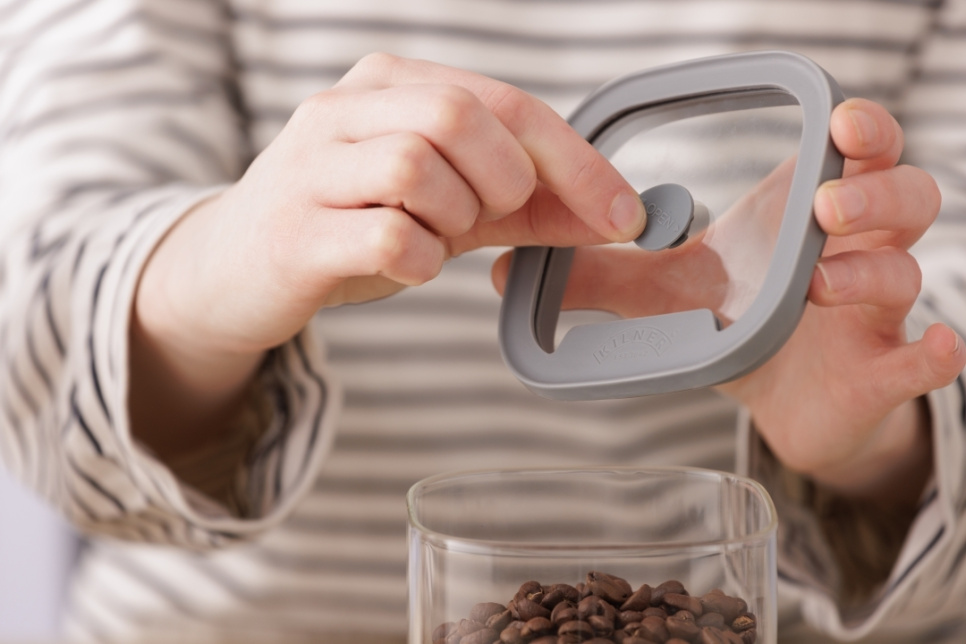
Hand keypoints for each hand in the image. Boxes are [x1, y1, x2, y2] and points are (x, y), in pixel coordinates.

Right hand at [130, 53, 644, 455]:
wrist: (235, 272)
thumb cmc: (350, 226)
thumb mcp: (444, 207)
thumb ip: (525, 205)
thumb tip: (616, 215)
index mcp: (387, 85)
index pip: (502, 102)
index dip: (575, 160)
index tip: (623, 214)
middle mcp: (342, 109)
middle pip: (459, 116)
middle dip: (503, 180)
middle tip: (487, 217)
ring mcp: (309, 167)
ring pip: (417, 166)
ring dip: (452, 218)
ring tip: (428, 237)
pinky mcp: (293, 230)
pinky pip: (384, 234)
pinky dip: (417, 259)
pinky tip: (401, 264)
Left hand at [494, 98, 965, 502]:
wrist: (785, 402)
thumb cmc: (746, 325)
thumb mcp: (672, 293)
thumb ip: (602, 275)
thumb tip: (510, 265)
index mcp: (805, 216)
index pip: (854, 150)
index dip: (859, 128)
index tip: (840, 119)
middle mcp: (854, 250)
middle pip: (903, 194)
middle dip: (872, 189)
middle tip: (825, 200)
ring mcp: (876, 312)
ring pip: (910, 270)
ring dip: (874, 268)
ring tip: (823, 281)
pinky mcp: (882, 371)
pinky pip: (927, 357)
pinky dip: (933, 354)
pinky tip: (931, 350)